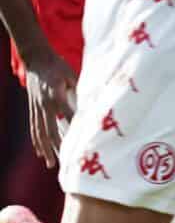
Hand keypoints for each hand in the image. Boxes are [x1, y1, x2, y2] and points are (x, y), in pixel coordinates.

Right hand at [24, 53, 75, 169]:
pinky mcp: (32, 108)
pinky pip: (34, 127)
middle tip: (66, 162)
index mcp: (56, 94)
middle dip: (57, 147)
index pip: (68, 115)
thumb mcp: (72, 74)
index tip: (83, 142)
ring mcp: (36, 107)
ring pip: (39, 132)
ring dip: (45, 149)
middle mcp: (44, 103)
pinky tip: (40, 152)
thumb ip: (80, 89)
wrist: (36, 59)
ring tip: (50, 163)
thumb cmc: (58, 65)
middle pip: (50, 130)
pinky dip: (37, 140)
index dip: (75, 129)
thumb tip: (93, 103)